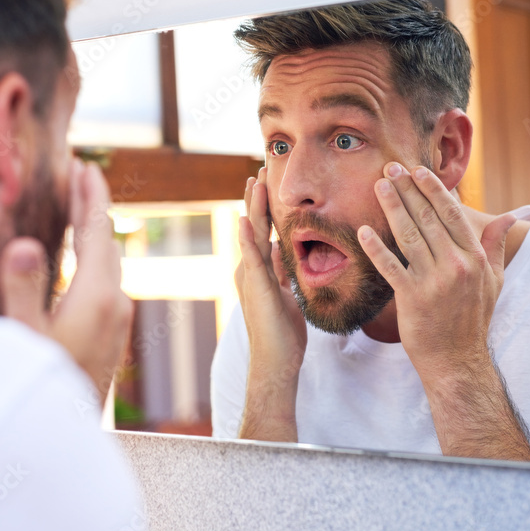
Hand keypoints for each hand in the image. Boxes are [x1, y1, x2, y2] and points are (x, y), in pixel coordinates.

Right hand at [0, 159, 132, 399]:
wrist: (66, 431)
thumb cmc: (41, 384)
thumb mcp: (23, 338)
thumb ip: (23, 289)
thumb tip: (26, 244)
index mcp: (98, 296)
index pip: (97, 232)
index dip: (89, 197)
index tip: (83, 167)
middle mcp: (116, 302)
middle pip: (107, 240)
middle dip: (93, 205)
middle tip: (81, 174)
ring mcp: (118, 317)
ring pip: (110, 259)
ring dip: (95, 228)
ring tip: (79, 204)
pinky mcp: (112, 329)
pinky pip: (107, 277)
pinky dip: (95, 253)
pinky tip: (81, 254)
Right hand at [235, 167, 306, 440]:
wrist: (275, 360)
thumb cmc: (283, 333)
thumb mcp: (285, 294)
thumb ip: (281, 271)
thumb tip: (283, 248)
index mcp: (260, 270)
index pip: (263, 231)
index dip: (264, 207)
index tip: (267, 184)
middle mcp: (250, 269)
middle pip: (254, 226)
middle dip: (257, 198)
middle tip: (259, 171)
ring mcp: (250, 276)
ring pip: (251, 234)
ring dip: (252, 207)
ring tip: (253, 182)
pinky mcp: (255, 286)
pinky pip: (251, 256)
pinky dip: (247, 237)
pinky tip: (244, 219)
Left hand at [358, 162, 514, 373]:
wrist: (457, 360)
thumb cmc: (473, 318)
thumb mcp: (494, 280)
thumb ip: (496, 244)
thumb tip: (516, 214)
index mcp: (475, 258)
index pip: (452, 214)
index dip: (433, 190)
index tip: (418, 171)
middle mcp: (456, 265)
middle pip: (428, 219)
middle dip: (408, 190)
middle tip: (390, 168)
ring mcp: (434, 282)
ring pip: (409, 236)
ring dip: (392, 208)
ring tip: (378, 186)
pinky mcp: (412, 298)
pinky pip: (391, 267)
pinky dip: (376, 249)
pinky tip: (363, 231)